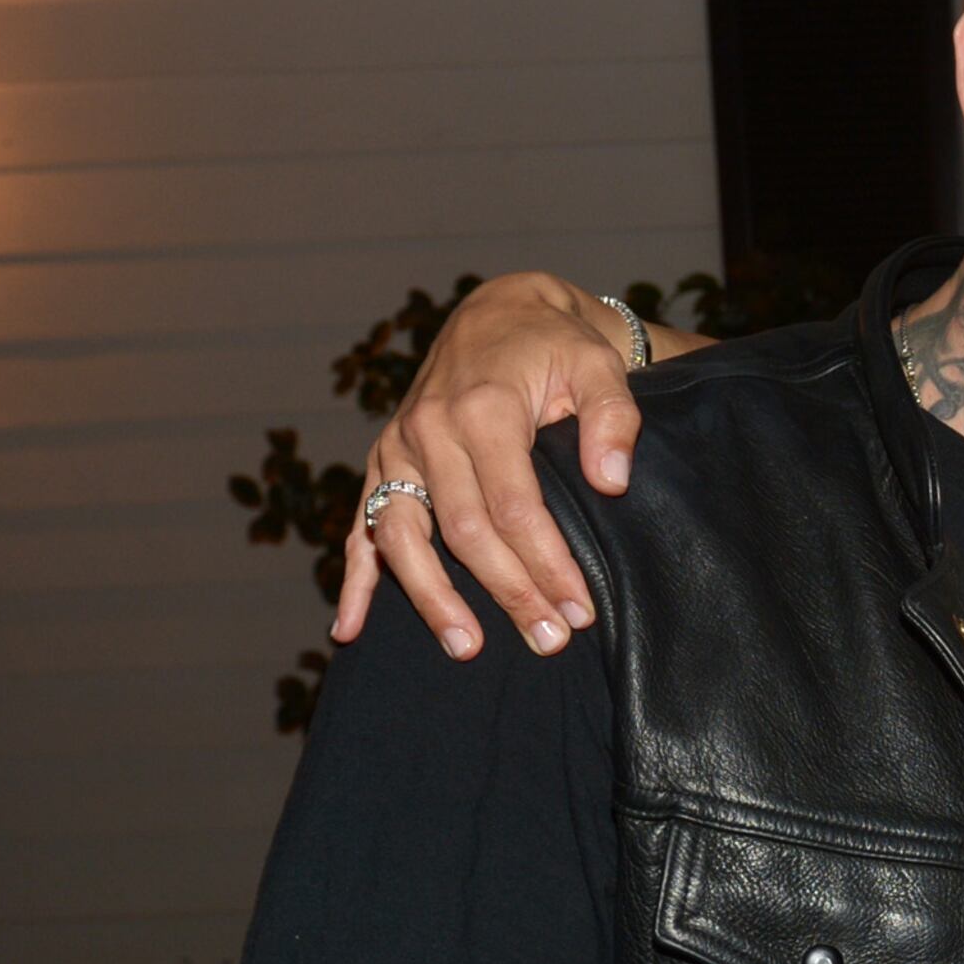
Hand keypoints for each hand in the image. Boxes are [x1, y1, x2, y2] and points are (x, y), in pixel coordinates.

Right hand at [336, 274, 641, 660]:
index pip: (515, 506)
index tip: (579, 610)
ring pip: (402, 537)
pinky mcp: (384, 462)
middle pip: (464, 531)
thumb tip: (613, 481)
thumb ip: (614, 417)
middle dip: (507, 592)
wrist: (501, 314)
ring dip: (432, 599)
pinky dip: (355, 580)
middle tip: (548, 640)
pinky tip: (350, 629)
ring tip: (467, 648)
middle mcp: (429, 430)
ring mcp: (398, 448)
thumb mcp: (598, 365)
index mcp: (483, 408)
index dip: (546, 564)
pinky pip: (360, 526)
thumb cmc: (556, 347)